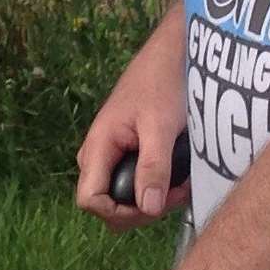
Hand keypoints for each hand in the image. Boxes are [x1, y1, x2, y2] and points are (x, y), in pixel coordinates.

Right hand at [76, 30, 189, 231]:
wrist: (171, 56)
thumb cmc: (163, 84)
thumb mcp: (161, 127)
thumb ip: (153, 167)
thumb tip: (149, 209)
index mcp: (98, 145)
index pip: (89, 199)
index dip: (117, 212)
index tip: (151, 206)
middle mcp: (98, 154)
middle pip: (105, 203)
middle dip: (139, 210)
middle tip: (173, 195)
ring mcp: (112, 154)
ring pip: (121, 196)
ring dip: (150, 200)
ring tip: (180, 186)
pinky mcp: (127, 152)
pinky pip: (133, 182)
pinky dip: (155, 187)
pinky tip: (177, 178)